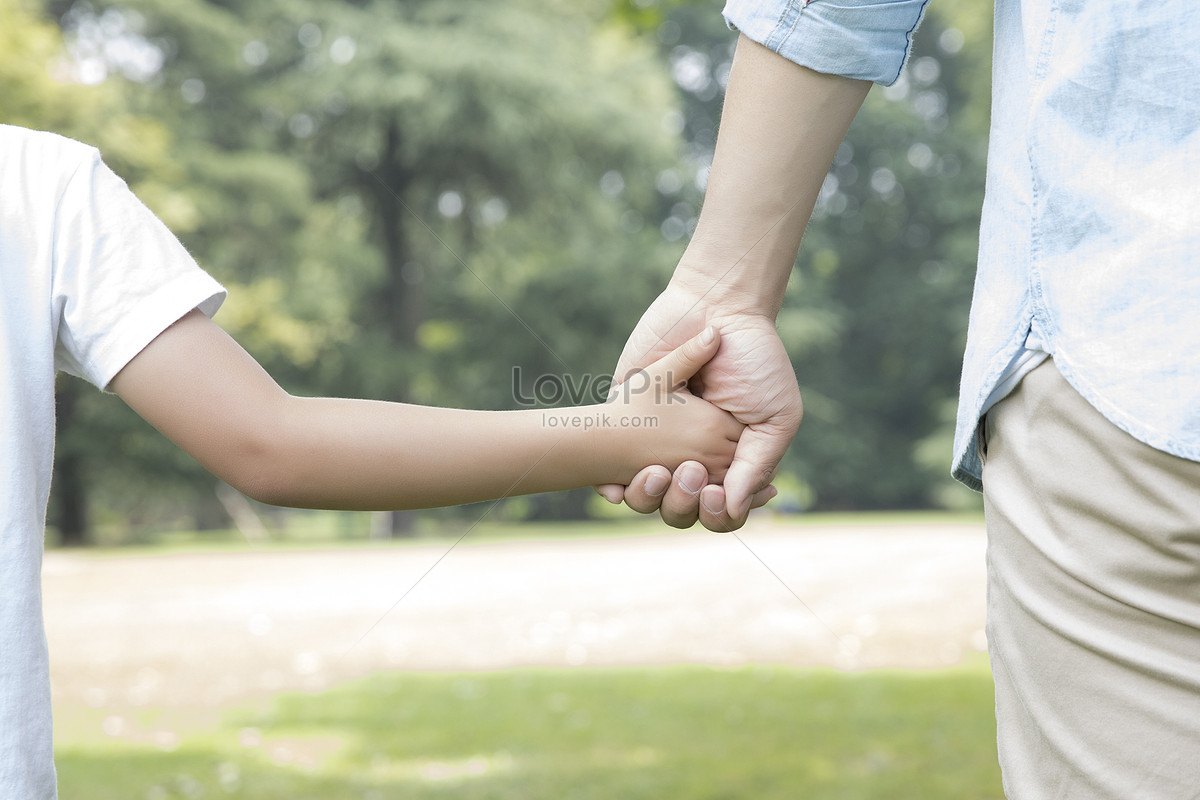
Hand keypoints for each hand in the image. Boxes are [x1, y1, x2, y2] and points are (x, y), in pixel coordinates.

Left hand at [598, 278, 801, 530]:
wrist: (719, 307)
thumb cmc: (756, 361)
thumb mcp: (775, 415)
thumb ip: (758, 463)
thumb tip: (737, 508)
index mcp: (728, 462)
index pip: (719, 510)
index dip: (717, 515)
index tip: (716, 495)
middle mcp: (690, 457)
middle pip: (681, 511)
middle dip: (683, 505)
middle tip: (689, 474)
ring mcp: (655, 441)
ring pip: (645, 498)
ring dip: (649, 498)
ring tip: (657, 473)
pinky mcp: (625, 418)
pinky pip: (609, 467)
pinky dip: (612, 487)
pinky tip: (615, 486)